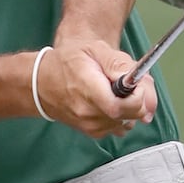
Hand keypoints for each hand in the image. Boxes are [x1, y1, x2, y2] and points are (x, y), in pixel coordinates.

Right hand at [36, 40, 156, 139]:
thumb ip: (120, 65)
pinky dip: (122, 115)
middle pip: (129, 115)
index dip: (137, 97)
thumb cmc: (67, 62)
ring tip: (113, 91)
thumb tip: (143, 89)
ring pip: (128, 121)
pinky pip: (120, 126)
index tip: (136, 84)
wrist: (41, 83)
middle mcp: (88, 112)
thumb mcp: (94, 50)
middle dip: (137, 99)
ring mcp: (90, 125)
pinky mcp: (93, 132)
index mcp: (87, 89)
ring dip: (130, 107)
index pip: (120, 106)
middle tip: (128, 84)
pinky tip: (109, 101)